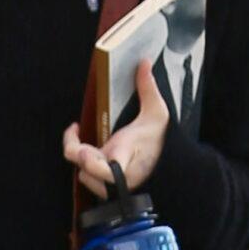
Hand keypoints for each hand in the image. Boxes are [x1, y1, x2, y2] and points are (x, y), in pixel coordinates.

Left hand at [63, 58, 169, 200]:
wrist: (171, 166)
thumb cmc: (161, 140)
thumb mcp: (157, 112)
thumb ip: (148, 88)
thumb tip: (145, 62)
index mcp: (127, 157)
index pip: (110, 170)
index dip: (92, 162)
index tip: (85, 147)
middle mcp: (118, 175)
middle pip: (88, 172)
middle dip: (80, 154)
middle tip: (78, 138)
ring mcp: (112, 183)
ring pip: (84, 176)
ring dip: (82, 160)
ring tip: (84, 144)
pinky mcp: (107, 187)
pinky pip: (87, 179)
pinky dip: (85, 166)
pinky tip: (87, 151)